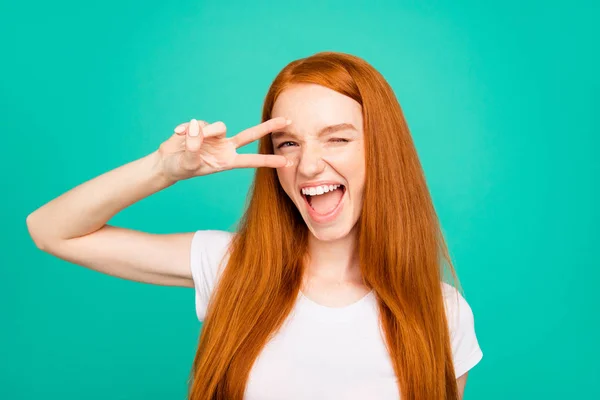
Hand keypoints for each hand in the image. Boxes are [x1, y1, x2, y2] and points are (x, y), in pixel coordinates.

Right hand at [158, 117, 292, 181]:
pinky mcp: (203, 127)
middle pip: (250, 135)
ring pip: (219, 126)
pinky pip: (199, 123)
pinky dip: (187, 129)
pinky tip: (177, 134)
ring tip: (185, 137)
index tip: (286, 161)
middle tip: (288, 120)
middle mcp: (224, 147)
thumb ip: (193, 147)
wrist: (166, 162)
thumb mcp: (187, 163)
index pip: (251, 161)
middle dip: (268, 127)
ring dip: (204, 131)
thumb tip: (198, 127)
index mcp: (226, 161)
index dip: (268, 161)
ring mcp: (215, 136)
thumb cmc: (179, 168)